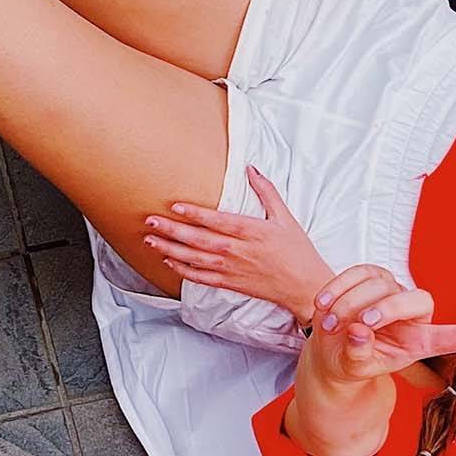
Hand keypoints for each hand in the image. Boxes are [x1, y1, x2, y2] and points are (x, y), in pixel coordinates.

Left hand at [143, 165, 332, 323]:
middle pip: (199, 239)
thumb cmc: (298, 252)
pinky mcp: (232, 284)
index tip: (175, 206)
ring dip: (170, 249)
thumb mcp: (286, 218)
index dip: (194, 213)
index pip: (217, 220)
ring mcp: (232, 269)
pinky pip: (202, 278)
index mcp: (251, 231)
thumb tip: (251, 168)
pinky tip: (170, 262)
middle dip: (172, 230)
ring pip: (195, 259)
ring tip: (150, 241)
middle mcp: (238, 251)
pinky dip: (184, 270)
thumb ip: (267, 192)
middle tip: (150, 221)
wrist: (305, 287)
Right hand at [299, 264, 455, 386]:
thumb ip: (359, 357)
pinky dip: (338, 289)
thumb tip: (359, 333)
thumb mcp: (354, 369)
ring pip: (382, 285)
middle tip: (357, 327)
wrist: (329, 348)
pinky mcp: (370, 275)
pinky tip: (322, 307)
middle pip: (416, 300)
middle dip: (387, 311)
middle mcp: (414, 314)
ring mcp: (393, 290)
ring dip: (351, 305)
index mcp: (421, 342)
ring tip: (330, 328)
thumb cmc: (350, 363)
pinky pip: (358, 273)